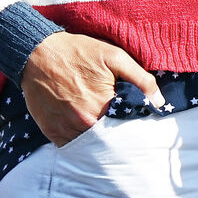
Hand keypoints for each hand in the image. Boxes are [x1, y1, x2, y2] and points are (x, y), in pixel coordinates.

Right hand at [22, 32, 160, 146]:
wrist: (38, 52)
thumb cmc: (79, 52)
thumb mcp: (115, 57)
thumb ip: (141, 79)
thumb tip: (159, 101)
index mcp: (102, 105)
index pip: (126, 126)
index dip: (132, 124)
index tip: (135, 120)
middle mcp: (82, 121)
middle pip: (108, 139)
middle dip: (116, 135)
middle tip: (120, 127)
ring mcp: (64, 128)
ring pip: (88, 145)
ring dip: (97, 141)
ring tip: (103, 129)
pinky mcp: (50, 130)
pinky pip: (69, 145)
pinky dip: (79, 141)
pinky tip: (86, 132)